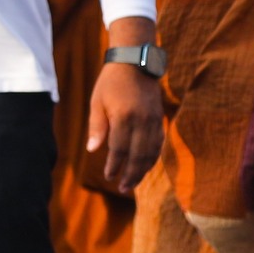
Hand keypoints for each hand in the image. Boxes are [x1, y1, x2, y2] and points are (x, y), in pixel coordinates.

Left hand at [88, 60, 163, 193]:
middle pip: (138, 155)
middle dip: (131, 174)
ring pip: (151, 152)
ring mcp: (154, 121)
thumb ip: (97, 127)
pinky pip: (158, 143)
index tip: (109, 177)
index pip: (119, 149)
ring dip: (143, 169)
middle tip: (123, 189)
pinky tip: (146, 165)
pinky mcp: (160, 119)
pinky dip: (153, 157)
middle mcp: (142, 121)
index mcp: (124, 117)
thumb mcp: (97, 102)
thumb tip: (93, 150)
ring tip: (134, 182)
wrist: (136, 63)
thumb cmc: (111, 83)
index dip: (114, 166)